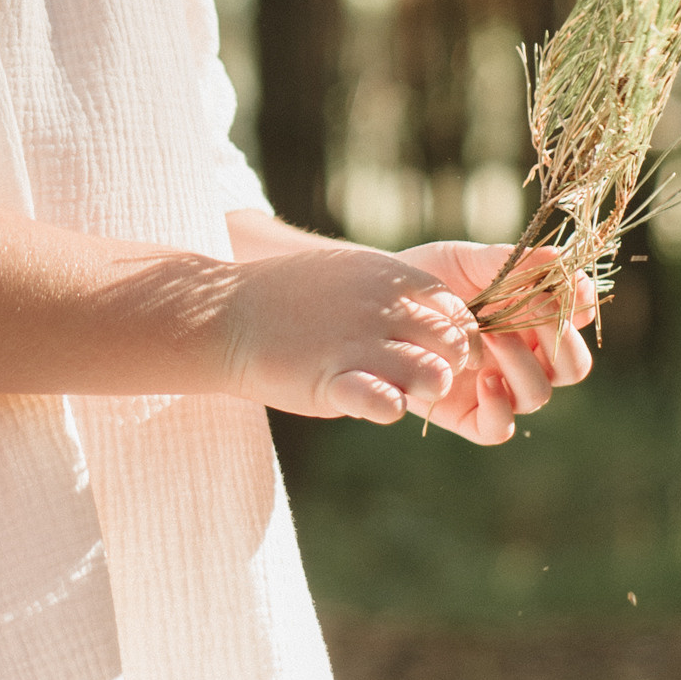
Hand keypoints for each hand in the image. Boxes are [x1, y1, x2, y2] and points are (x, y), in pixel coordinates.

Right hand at [222, 231, 482, 427]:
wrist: (223, 313)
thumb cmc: (288, 296)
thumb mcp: (349, 271)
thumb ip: (394, 290)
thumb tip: (438, 314)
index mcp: (390, 277)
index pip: (457, 311)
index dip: (455, 336)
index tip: (435, 351)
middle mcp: (383, 307)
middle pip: (454, 344)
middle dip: (449, 366)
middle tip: (422, 377)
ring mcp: (359, 344)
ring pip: (434, 376)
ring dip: (425, 390)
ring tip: (399, 389)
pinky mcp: (334, 381)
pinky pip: (389, 404)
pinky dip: (390, 408)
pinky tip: (374, 402)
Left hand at [399, 239, 596, 445]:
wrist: (378, 302)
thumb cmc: (429, 277)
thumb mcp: (468, 262)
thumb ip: (512, 262)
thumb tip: (558, 257)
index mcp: (536, 319)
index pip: (578, 319)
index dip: (581, 304)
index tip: (569, 284)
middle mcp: (526, 357)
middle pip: (573, 366)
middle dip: (562, 340)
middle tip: (537, 308)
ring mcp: (500, 387)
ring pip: (539, 394)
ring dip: (522, 364)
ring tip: (490, 336)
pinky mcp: (469, 414)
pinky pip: (499, 429)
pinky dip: (499, 408)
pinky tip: (483, 379)